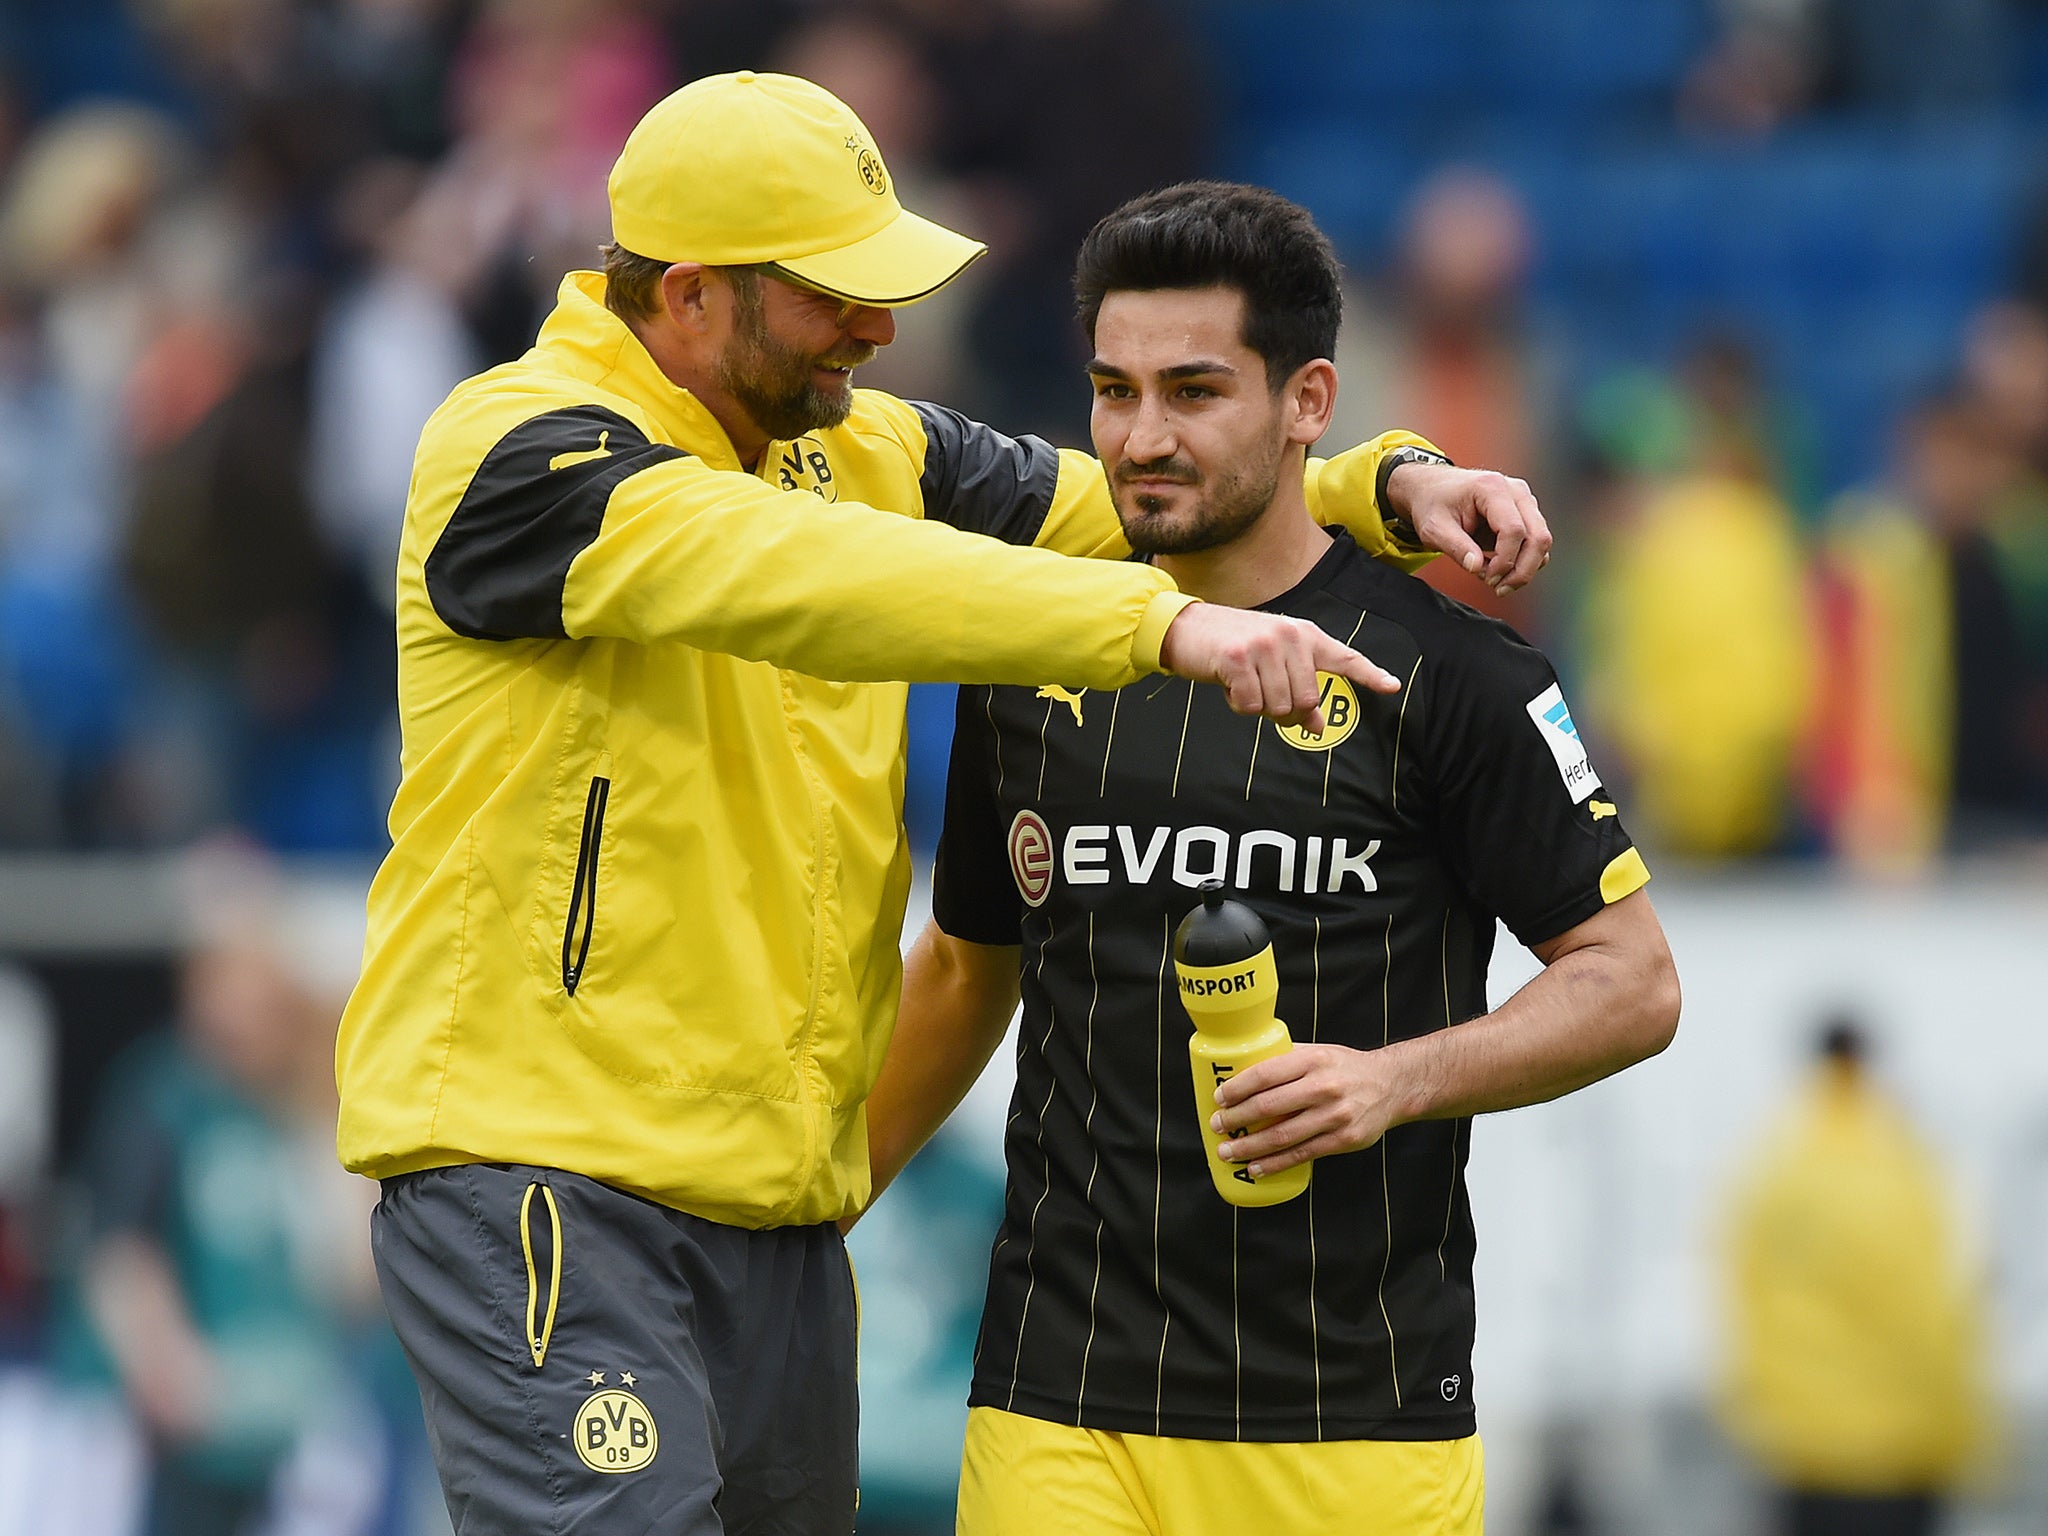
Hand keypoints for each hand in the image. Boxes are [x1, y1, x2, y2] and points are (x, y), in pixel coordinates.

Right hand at [1158, 605, 1400, 731]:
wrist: (1186, 628)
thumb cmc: (1232, 649)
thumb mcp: (1270, 664)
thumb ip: (1298, 689)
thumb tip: (1317, 726)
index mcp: (1303, 634)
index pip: (1344, 657)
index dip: (1369, 674)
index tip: (1393, 686)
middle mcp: (1289, 636)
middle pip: (1307, 701)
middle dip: (1284, 710)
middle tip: (1262, 695)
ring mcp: (1264, 646)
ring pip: (1278, 707)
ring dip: (1258, 706)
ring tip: (1243, 683)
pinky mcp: (1237, 658)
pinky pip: (1249, 704)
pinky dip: (1237, 704)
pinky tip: (1228, 683)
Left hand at [1209, 1043, 1405, 1176]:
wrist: (1392, 1085)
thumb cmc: (1346, 1067)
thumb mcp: (1318, 1051)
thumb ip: (1285, 1058)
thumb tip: (1241, 1068)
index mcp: (1312, 1060)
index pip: (1265, 1074)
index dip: (1237, 1088)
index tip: (1219, 1098)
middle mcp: (1323, 1087)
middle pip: (1268, 1107)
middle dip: (1236, 1119)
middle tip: (1217, 1126)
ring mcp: (1334, 1116)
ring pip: (1282, 1136)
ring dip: (1249, 1147)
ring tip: (1227, 1152)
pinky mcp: (1343, 1140)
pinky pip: (1301, 1155)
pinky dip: (1274, 1163)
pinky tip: (1256, 1167)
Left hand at [1385, 462, 1550, 593]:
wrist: (1433, 489)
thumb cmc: (1432, 504)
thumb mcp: (1434, 529)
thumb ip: (1456, 548)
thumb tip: (1477, 568)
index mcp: (1492, 488)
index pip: (1514, 530)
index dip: (1505, 561)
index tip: (1487, 579)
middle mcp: (1515, 491)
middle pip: (1538, 537)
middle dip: (1522, 570)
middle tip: (1498, 589)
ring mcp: (1524, 501)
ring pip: (1541, 542)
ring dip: (1523, 569)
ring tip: (1494, 580)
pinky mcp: (1526, 514)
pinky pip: (1535, 543)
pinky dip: (1522, 562)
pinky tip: (1497, 569)